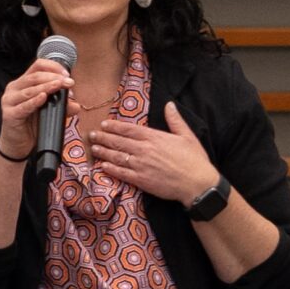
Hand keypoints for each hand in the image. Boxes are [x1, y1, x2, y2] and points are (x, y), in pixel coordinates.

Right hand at [0, 57, 72, 156]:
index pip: (38, 66)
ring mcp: (9, 101)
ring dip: (47, 87)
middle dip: (54, 78)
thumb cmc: (32, 125)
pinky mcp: (9, 114)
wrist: (18, 145)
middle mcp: (14, 88)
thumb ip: (61, 106)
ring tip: (60, 86)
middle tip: (69, 82)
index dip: (53, 67)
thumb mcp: (49, 112)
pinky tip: (43, 97)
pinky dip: (34, 101)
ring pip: (30, 89)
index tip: (67, 75)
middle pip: (34, 76)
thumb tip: (76, 105)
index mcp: (23, 83)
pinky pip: (23, 106)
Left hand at [93, 101, 219, 204]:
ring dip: (104, 152)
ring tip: (94, 148)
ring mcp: (141, 165)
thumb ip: (175, 120)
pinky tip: (103, 166)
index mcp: (155, 137)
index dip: (114, 126)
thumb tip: (169, 104)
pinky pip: (122, 173)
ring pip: (117, 156)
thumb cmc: (194, 160)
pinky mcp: (141, 180)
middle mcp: (145, 150)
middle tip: (92, 135)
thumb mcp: (187, 136)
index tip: (104, 124)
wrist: (197, 184)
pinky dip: (111, 169)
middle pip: (119, 142)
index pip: (129, 129)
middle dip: (104, 137)